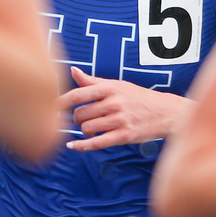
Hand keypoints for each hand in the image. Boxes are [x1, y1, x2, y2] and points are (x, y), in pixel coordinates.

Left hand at [59, 65, 188, 150]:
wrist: (166, 112)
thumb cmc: (138, 97)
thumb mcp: (117, 85)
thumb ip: (93, 82)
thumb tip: (73, 71)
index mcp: (110, 88)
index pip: (78, 94)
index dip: (61, 102)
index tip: (50, 106)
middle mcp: (114, 103)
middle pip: (80, 114)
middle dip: (77, 119)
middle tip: (84, 119)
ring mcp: (119, 120)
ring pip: (87, 128)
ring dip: (84, 131)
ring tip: (92, 128)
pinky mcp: (124, 136)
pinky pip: (97, 143)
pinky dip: (82, 145)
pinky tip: (73, 146)